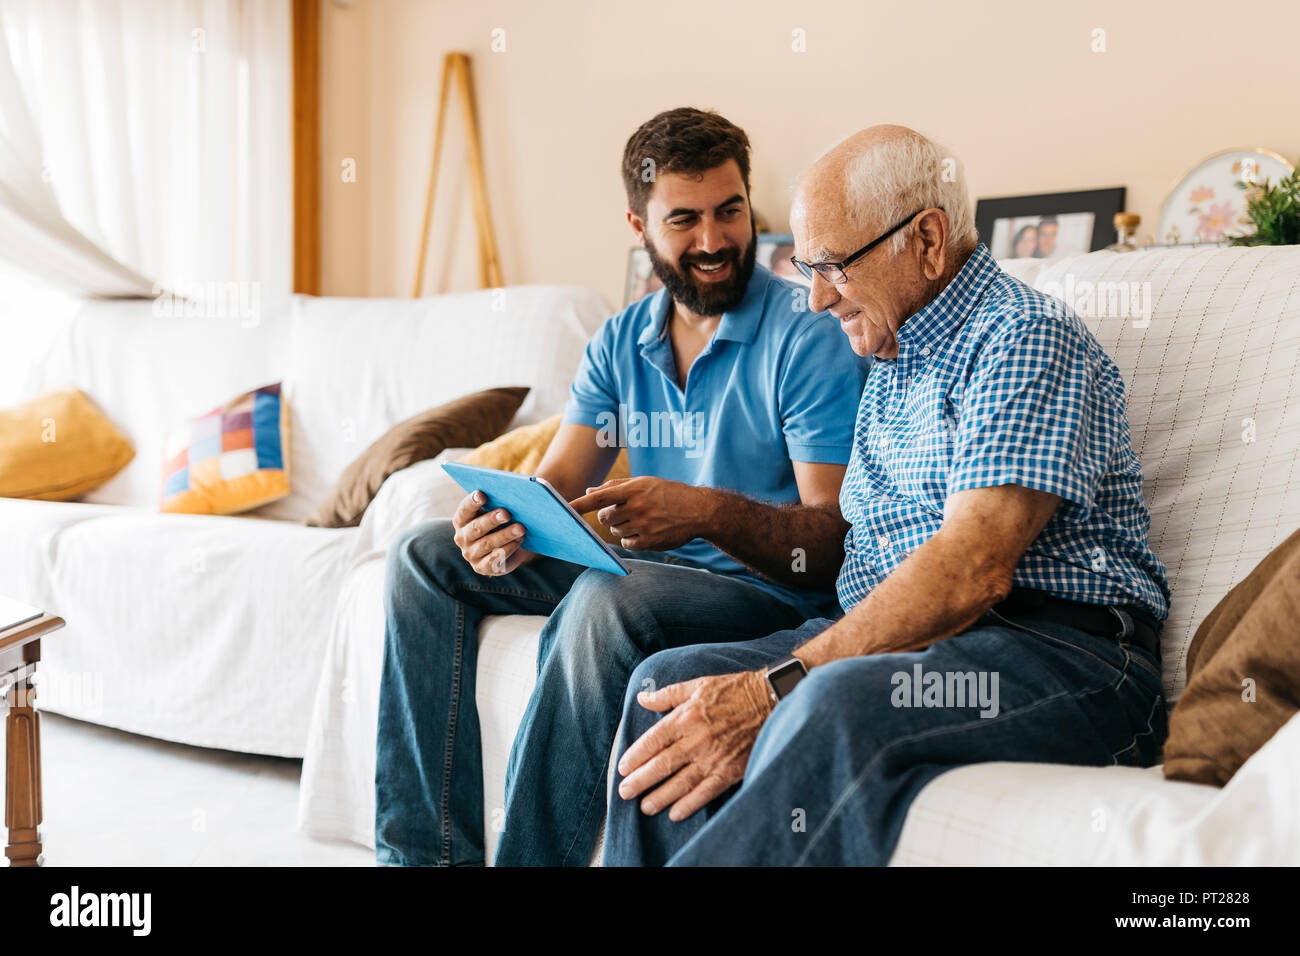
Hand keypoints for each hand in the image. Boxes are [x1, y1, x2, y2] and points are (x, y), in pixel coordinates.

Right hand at [451, 490, 534, 575]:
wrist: (506, 548)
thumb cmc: (499, 524)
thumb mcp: (495, 512)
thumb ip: (497, 503)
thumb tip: (511, 493)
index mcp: (461, 520)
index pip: (465, 509)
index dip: (472, 502)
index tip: (482, 494)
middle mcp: (462, 537)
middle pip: (476, 527)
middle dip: (492, 519)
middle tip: (507, 513)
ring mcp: (470, 554)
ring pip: (487, 544)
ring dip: (505, 535)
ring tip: (521, 528)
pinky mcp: (481, 567)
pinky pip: (493, 560)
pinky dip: (507, 550)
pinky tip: (518, 541)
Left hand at [567, 477, 709, 550]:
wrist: (698, 510)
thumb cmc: (668, 493)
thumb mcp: (645, 483)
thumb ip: (616, 487)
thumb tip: (589, 491)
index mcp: (634, 489)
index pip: (601, 497)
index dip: (581, 504)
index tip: (564, 508)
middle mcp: (637, 507)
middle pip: (604, 517)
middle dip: (608, 516)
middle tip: (624, 512)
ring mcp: (644, 525)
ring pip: (615, 531)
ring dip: (621, 528)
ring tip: (640, 520)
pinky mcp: (650, 541)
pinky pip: (626, 544)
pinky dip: (630, 540)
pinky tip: (644, 532)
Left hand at [616, 670, 771, 821]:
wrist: (771, 700)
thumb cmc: (733, 691)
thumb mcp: (698, 685)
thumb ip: (667, 695)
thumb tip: (642, 699)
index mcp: (686, 717)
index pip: (653, 740)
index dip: (635, 756)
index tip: (623, 768)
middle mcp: (697, 739)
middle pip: (662, 764)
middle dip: (640, 781)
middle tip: (625, 792)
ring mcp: (714, 757)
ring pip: (680, 782)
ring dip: (660, 796)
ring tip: (645, 806)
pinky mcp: (730, 770)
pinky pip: (706, 792)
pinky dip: (689, 804)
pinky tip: (675, 813)